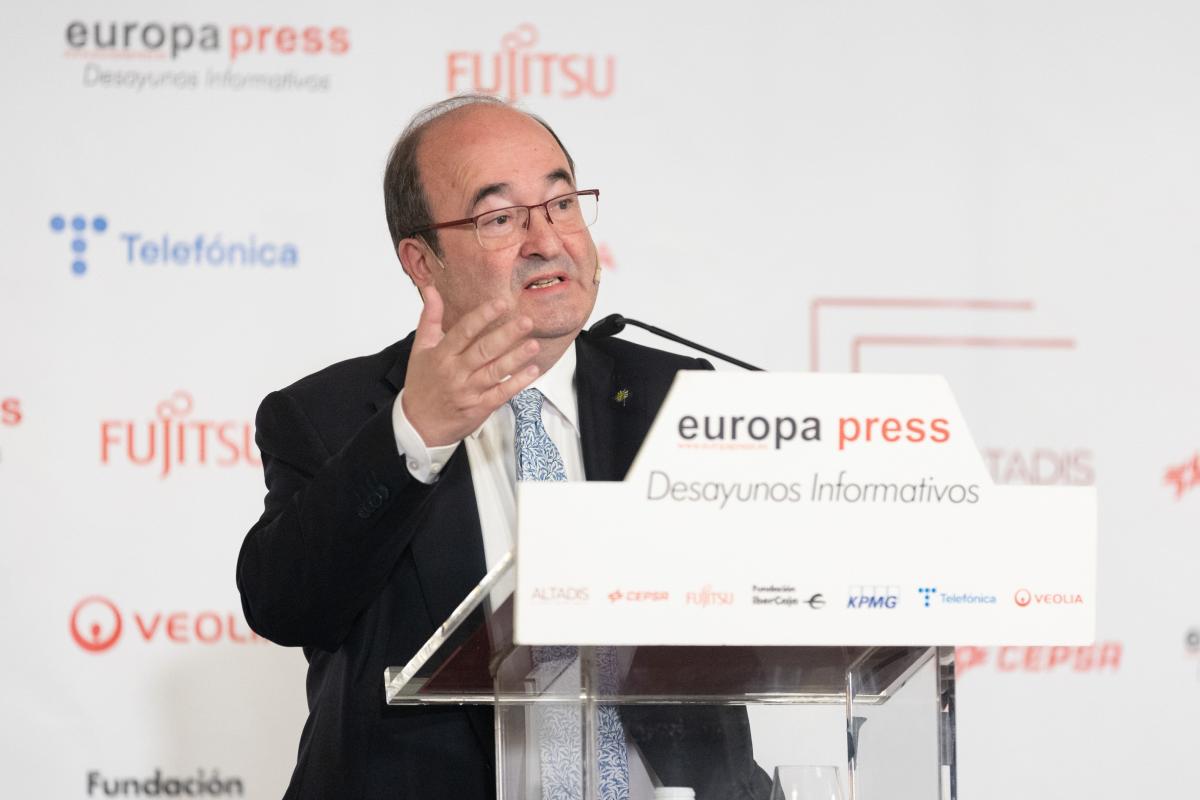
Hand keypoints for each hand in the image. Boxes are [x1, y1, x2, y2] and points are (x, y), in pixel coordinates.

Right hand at [400, 286, 540, 446]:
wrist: (418, 425)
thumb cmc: (421, 385)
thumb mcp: (420, 349)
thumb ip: (429, 318)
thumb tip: (431, 290)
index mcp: (441, 355)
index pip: (464, 331)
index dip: (483, 316)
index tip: (502, 303)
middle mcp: (455, 372)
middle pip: (483, 350)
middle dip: (506, 335)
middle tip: (526, 321)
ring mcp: (468, 391)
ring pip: (495, 371)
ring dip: (516, 358)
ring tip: (534, 344)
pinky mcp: (479, 408)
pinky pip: (501, 394)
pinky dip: (517, 383)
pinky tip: (532, 371)